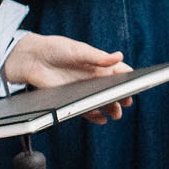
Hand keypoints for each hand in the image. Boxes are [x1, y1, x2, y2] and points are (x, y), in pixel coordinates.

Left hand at [4, 36, 130, 120]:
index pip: (119, 71)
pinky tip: (101, 119)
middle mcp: (92, 78)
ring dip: (111, 108)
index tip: (137, 84)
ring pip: (102, 102)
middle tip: (126, 103)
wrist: (30, 59)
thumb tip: (119, 56)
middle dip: (122, 97)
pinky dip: (95, 116)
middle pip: (113, 90)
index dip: (129, 78)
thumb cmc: (54, 48)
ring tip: (116, 114)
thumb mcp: (78, 50)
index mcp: (97, 64)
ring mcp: (82, 90)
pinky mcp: (70, 100)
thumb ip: (98, 57)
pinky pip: (86, 111)